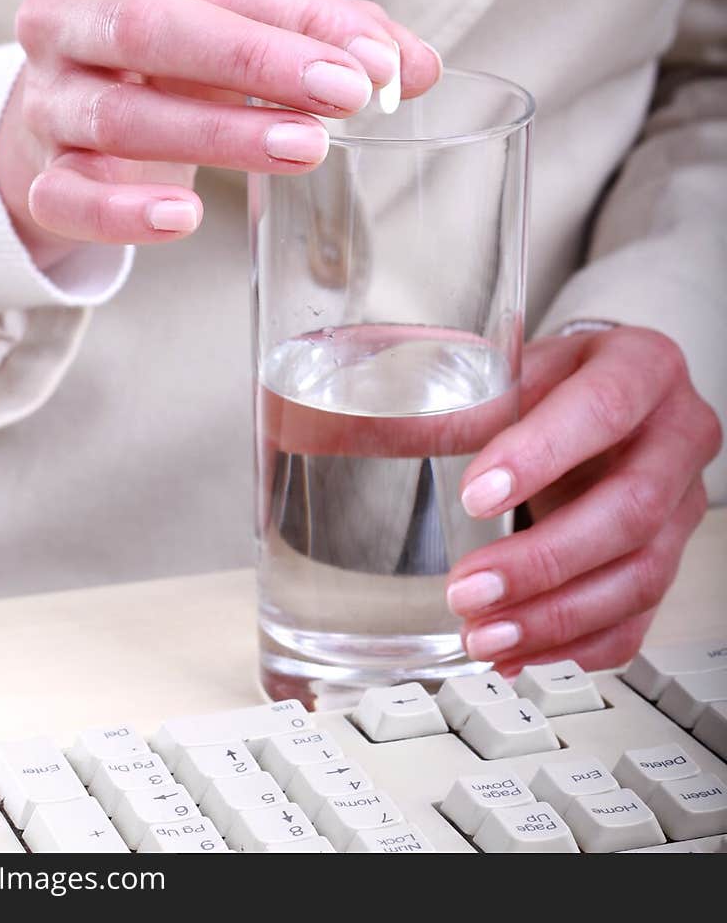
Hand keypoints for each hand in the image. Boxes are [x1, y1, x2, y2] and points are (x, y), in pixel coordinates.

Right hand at [0, 0, 439, 267]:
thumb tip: (417, 66)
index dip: (294, 13)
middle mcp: (59, 13)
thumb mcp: (233, 21)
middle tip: (345, 92)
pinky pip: (71, 197)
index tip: (373, 56)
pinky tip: (185, 218)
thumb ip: (323, 33)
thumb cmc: (164, 53)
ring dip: (221, 134)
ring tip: (305, 148)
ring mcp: (42, 97)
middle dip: (256, 60)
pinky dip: (125, 213)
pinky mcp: (36, 175)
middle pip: (153, 28)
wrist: (65, 112)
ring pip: (122, 115)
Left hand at [445, 326, 720, 672]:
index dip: (541, 456)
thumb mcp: (509, 371)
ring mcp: (683, 504)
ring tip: (484, 635)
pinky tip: (517, 654)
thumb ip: (444, 404)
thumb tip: (336, 430)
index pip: (601, 410)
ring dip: (555, 618)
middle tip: (469, 589)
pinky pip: (636, 619)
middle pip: (630, 511)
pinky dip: (573, 647)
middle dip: (544, 561)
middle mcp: (677, 436)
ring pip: (639, 577)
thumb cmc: (559, 380)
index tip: (475, 496)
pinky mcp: (671, 560)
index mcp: (642, 366)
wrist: (609, 399)